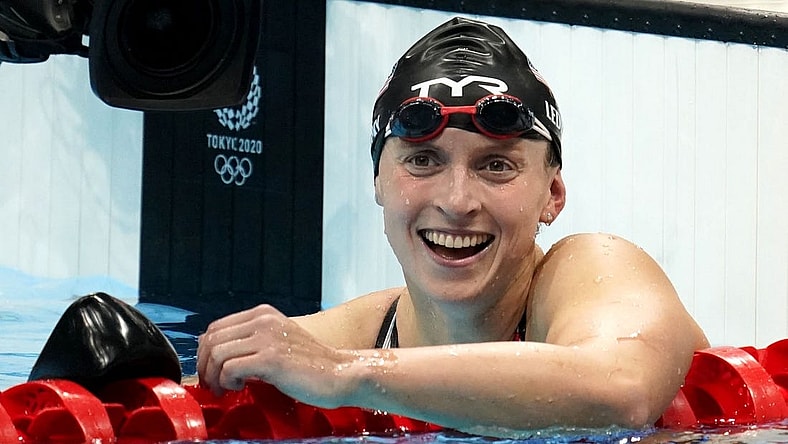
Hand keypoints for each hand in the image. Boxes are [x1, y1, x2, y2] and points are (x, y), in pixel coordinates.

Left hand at [196, 304, 355, 407]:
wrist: (340, 374)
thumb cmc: (311, 365)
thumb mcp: (278, 342)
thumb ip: (251, 341)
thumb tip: (214, 353)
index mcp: (263, 314)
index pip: (215, 328)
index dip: (205, 352)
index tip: (210, 371)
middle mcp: (263, 320)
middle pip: (211, 340)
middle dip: (205, 366)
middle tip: (212, 384)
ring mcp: (267, 338)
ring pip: (217, 354)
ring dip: (214, 377)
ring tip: (226, 388)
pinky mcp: (271, 359)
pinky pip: (230, 368)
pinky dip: (227, 382)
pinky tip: (240, 388)